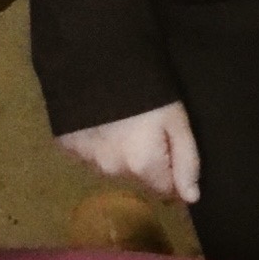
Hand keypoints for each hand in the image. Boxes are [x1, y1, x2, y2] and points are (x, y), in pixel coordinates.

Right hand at [60, 102, 200, 203]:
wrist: (97, 61)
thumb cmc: (147, 90)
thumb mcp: (177, 121)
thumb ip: (187, 161)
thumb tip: (191, 198)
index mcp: (141, 166)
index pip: (164, 189)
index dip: (172, 171)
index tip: (171, 146)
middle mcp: (112, 171)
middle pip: (137, 176)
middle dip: (145, 160)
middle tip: (147, 126)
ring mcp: (87, 160)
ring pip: (112, 166)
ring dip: (120, 152)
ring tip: (123, 121)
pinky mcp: (67, 146)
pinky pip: (89, 153)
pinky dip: (97, 141)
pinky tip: (101, 120)